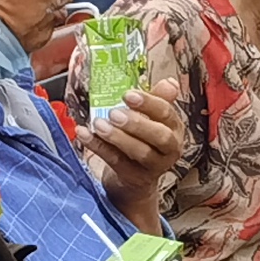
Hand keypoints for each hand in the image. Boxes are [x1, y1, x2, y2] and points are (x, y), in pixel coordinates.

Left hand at [70, 85, 185, 230]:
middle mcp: (169, 149)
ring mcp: (153, 166)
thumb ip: (158, 99)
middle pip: (159, 136)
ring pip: (139, 152)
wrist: (137, 177)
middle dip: (137, 123)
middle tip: (115, 113)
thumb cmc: (144, 140)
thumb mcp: (152, 118)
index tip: (128, 94)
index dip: (149, 103)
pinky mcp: (134, 177)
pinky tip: (84, 135)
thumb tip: (170, 82)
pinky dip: (98, 147)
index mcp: (174, 128)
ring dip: (117, 137)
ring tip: (99, 124)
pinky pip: (116, 161)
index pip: (166, 113)